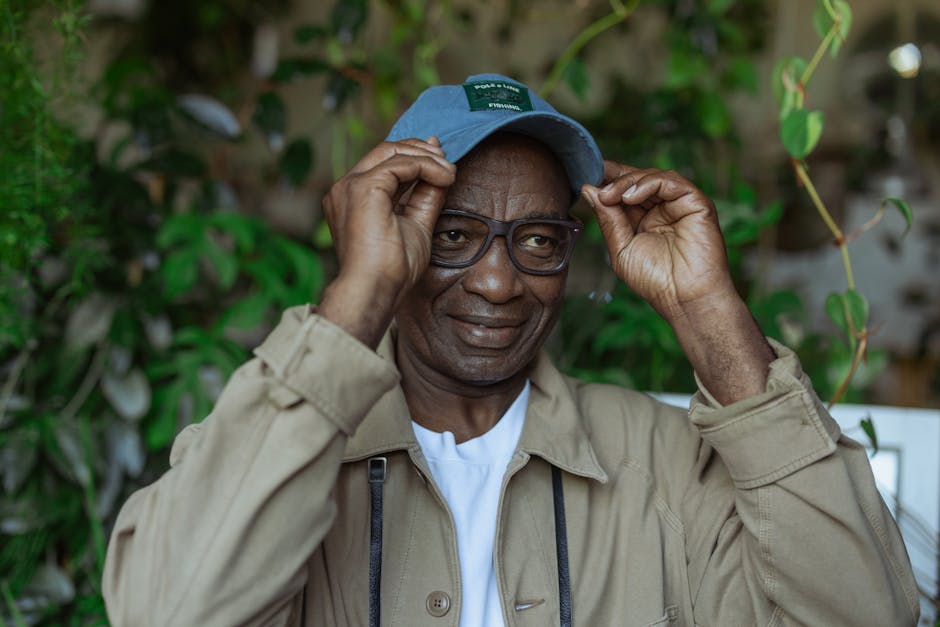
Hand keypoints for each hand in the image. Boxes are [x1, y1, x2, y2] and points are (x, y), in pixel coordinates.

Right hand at [319, 138, 455, 346]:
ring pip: (392, 151)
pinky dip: (426, 166)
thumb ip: (425, 198)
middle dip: (420, 150)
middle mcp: (346, 188)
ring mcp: (350, 186)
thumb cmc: (391, 270)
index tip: (442, 161)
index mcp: (353, 198)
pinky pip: (400, 164)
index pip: (383, 164)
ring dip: (426, 157)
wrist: (375, 290)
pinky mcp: (363, 187)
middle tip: (447, 161)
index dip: (414, 156)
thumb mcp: (416, 226)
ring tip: (450, 171)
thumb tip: (442, 173)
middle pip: (385, 151)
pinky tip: (445, 178)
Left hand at [581, 162, 735, 321]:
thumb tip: (588, 190)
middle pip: (638, 180)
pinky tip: (629, 197)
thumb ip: (608, 219)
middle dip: (614, 178)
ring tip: (609, 195)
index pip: (625, 191)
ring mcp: (680, 205)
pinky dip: (648, 183)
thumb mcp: (621, 248)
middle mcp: (663, 209)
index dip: (607, 180)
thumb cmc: (655, 280)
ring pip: (653, 177)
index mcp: (644, 220)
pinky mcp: (697, 203)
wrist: (683, 298)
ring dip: (627, 181)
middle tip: (594, 182)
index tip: (585, 176)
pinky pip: (671, 182)